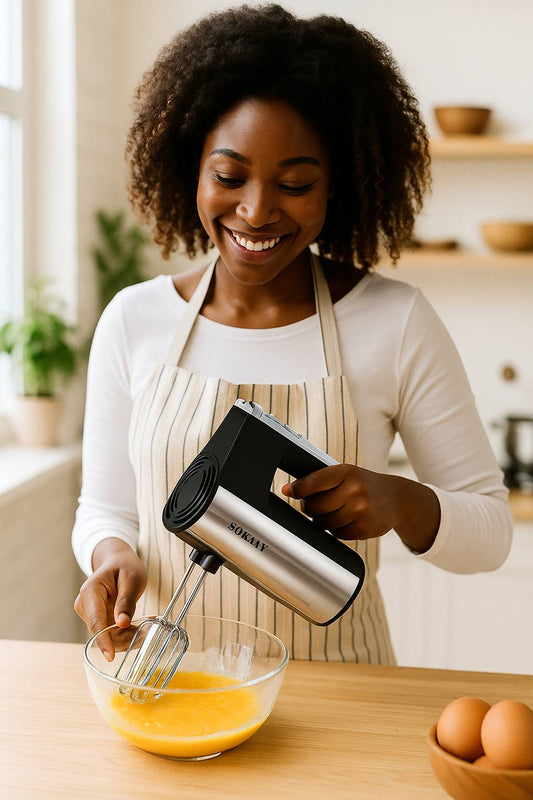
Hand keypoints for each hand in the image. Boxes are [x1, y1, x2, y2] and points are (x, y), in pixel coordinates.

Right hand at [74, 538, 146, 659]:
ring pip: (107, 636)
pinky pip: (110, 634)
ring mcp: (88, 614)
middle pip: (102, 632)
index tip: (110, 656)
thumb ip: (127, 600)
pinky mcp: (96, 621)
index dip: (103, 640)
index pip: (96, 620)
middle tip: (150, 629)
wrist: (117, 562)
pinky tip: (140, 625)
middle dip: (125, 636)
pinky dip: (126, 633)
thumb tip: (122, 624)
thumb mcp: (132, 578)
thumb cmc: (125, 566)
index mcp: (90, 591)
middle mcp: (84, 605)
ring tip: (148, 624)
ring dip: (128, 636)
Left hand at [281, 463, 439, 551]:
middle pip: (315, 506)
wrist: (398, 499)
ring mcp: (361, 511)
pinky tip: (346, 520)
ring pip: (324, 523)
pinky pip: (337, 534)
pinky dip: (336, 530)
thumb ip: (320, 480)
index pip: (314, 481)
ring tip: (333, 512)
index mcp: (347, 472)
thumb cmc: (365, 485)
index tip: (288, 491)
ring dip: (322, 520)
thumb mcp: (347, 474)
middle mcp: (355, 490)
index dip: (297, 488)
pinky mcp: (364, 529)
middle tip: (314, 505)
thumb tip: (288, 490)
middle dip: (310, 508)